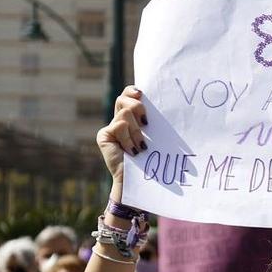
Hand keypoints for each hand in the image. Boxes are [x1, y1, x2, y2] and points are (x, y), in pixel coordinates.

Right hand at [97, 85, 147, 200]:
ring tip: (141, 147)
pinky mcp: (104, 135)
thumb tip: (167, 104)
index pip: (128, 95)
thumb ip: (152, 121)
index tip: (141, 94)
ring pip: (125, 113)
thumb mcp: (155, 136)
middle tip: (147, 123)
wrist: (139, 180)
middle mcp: (119, 120)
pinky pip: (119, 125)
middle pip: (124, 99)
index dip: (132, 91)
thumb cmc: (153, 159)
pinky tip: (133, 151)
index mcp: (132, 118)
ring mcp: (110, 128)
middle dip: (138, 107)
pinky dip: (129, 138)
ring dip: (137, 131)